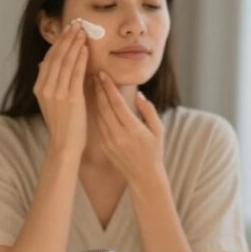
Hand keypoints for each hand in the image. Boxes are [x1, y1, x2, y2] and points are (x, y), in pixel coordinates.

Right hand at [34, 21, 88, 156]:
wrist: (64, 145)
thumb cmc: (62, 124)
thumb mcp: (50, 102)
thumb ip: (48, 83)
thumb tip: (43, 65)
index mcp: (39, 88)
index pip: (49, 59)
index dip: (58, 43)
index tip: (67, 30)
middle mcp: (45, 88)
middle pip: (56, 57)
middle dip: (66, 39)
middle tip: (76, 24)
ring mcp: (57, 93)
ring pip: (66, 62)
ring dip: (74, 44)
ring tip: (82, 31)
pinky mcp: (70, 98)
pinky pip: (76, 74)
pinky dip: (81, 59)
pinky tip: (85, 49)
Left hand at [94, 70, 164, 185]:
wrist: (144, 177)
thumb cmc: (154, 151)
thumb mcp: (158, 130)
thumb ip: (149, 111)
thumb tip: (139, 94)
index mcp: (133, 129)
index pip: (117, 103)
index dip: (108, 87)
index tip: (103, 74)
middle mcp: (119, 135)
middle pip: (104, 107)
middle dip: (98, 89)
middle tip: (94, 74)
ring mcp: (109, 142)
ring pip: (98, 115)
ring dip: (94, 98)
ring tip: (92, 84)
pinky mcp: (104, 146)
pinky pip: (98, 124)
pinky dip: (95, 111)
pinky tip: (94, 101)